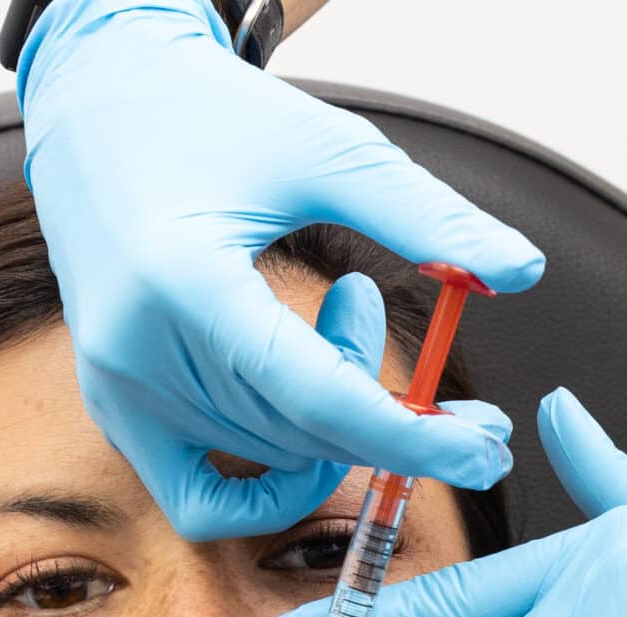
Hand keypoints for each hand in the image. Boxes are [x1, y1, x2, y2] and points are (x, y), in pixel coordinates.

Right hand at [17, 0, 543, 540]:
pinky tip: (311, 420)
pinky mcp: (116, 408)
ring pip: (272, 457)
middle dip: (396, 418)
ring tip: (353, 306)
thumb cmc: (211, 116)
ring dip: (339, 412)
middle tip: (448, 374)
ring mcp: (119, 389)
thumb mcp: (329, 150)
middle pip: (304, 434)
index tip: (488, 447)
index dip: (416, 437)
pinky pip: (201, 500)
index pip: (319, 400)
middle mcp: (138, 350)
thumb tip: (522, 271)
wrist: (104, 106)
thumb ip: (428, 215)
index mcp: (182, 281)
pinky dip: (271, 487)